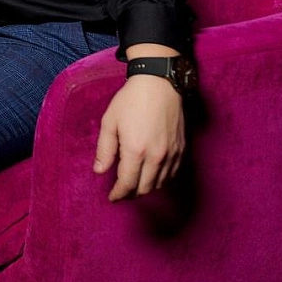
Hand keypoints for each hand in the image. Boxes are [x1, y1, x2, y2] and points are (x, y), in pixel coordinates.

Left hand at [94, 60, 186, 200]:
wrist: (159, 83)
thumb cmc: (131, 100)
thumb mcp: (109, 122)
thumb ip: (105, 150)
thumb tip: (99, 171)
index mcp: (136, 150)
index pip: (127, 184)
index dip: (118, 194)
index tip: (112, 198)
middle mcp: (156, 156)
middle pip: (144, 188)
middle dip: (131, 194)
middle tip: (121, 192)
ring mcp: (172, 154)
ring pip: (160, 184)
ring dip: (146, 188)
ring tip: (134, 184)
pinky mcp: (182, 149)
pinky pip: (172, 174)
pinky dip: (161, 179)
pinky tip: (152, 175)